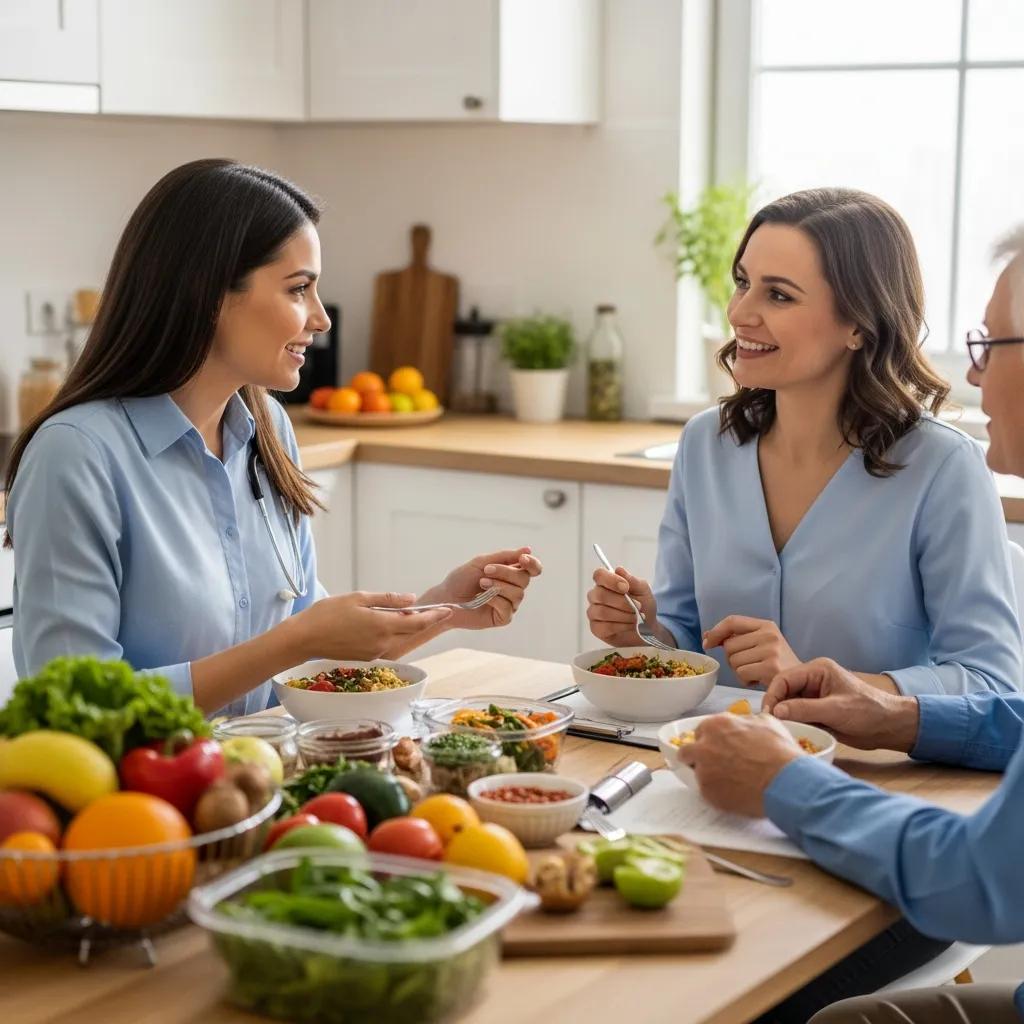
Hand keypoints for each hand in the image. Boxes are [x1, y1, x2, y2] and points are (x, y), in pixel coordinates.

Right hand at [294, 592, 452, 660]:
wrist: (304, 639)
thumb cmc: (327, 614)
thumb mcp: (358, 598)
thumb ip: (387, 600)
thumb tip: (411, 599)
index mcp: (382, 626)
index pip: (417, 622)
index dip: (435, 616)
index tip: (448, 609)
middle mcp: (382, 643)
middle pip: (412, 632)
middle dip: (427, 621)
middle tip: (438, 610)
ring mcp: (375, 653)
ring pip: (400, 639)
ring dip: (409, 628)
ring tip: (414, 614)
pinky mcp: (367, 658)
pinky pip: (388, 645)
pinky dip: (394, 634)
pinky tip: (390, 624)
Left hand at [422, 548, 542, 629]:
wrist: (446, 597)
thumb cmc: (462, 579)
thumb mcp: (482, 562)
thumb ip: (505, 556)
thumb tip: (528, 549)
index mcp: (511, 573)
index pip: (533, 569)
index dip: (532, 563)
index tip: (522, 558)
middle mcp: (513, 588)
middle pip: (525, 579)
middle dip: (506, 572)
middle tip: (486, 570)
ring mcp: (509, 604)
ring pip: (518, 593)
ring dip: (498, 586)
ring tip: (481, 583)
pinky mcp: (503, 618)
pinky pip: (508, 607)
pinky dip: (495, 600)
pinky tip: (482, 598)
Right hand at [586, 566, 675, 647]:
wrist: (648, 628)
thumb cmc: (643, 607)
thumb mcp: (643, 591)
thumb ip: (633, 581)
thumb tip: (619, 570)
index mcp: (606, 583)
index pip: (599, 575)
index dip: (611, 580)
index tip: (626, 587)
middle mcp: (596, 596)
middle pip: (600, 594)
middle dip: (622, 602)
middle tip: (637, 607)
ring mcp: (594, 613)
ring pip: (602, 611)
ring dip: (623, 615)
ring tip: (636, 618)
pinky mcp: (596, 629)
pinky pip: (604, 627)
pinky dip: (620, 626)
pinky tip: (629, 625)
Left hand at [678, 714, 801, 816]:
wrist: (787, 782)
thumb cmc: (780, 754)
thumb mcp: (766, 723)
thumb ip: (746, 721)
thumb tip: (743, 724)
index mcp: (717, 725)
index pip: (701, 731)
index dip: (710, 741)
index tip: (717, 748)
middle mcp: (705, 745)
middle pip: (688, 751)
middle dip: (699, 757)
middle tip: (717, 766)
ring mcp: (703, 769)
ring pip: (694, 772)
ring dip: (707, 776)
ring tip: (727, 782)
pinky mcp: (707, 791)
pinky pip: (705, 791)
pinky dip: (716, 793)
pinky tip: (733, 793)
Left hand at [702, 615, 799, 686]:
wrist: (802, 684)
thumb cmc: (777, 665)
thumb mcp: (761, 644)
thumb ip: (738, 638)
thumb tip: (707, 636)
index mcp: (766, 625)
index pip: (732, 621)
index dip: (716, 632)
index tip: (707, 643)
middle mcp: (769, 635)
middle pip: (729, 646)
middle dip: (733, 659)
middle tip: (750, 665)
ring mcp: (771, 650)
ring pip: (733, 661)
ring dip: (739, 671)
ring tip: (757, 672)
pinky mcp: (770, 667)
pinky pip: (741, 673)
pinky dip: (745, 681)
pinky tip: (759, 680)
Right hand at [764, 658, 919, 752]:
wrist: (890, 727)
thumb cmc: (869, 712)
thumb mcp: (836, 710)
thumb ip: (805, 709)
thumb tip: (776, 712)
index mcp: (817, 670)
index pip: (784, 678)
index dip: (772, 695)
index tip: (767, 714)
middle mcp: (812, 681)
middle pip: (783, 691)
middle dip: (776, 707)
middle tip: (771, 725)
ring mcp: (814, 697)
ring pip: (788, 705)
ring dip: (784, 718)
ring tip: (780, 731)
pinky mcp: (817, 712)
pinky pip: (798, 716)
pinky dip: (794, 725)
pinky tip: (791, 734)